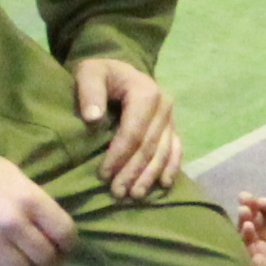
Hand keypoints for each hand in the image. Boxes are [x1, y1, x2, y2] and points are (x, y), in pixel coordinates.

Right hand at [0, 150, 76, 265]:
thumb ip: (33, 199)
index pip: (64, 232)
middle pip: (46, 258)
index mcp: (29, 198)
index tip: (64, 248)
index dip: (68, 245)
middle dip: (49, 263)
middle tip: (45, 262)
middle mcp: (14, 223)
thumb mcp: (12, 174)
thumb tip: (48, 223)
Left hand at [72, 55, 181, 200]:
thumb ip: (90, 91)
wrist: (119, 70)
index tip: (103, 175)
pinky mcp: (172, 126)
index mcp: (145, 92)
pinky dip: (170, 168)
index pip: (133, 132)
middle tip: (117, 192)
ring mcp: (171, 117)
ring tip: (134, 195)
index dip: (119, 155)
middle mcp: (164, 105)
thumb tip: (93, 117)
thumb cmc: (101, 74)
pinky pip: (176, 150)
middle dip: (133, 171)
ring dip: (149, 176)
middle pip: (149, 146)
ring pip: (163, 152)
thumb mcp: (89, 73)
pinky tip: (162, 185)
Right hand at [236, 194, 265, 265]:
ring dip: (245, 224)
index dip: (256, 206)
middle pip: (258, 227)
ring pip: (250, 239)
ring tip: (246, 215)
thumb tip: (256, 202)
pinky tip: (249, 227)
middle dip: (248, 214)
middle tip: (244, 208)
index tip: (243, 197)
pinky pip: (248, 253)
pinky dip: (245, 239)